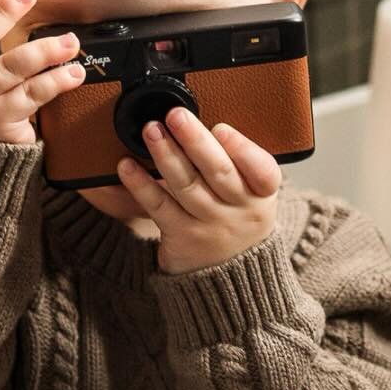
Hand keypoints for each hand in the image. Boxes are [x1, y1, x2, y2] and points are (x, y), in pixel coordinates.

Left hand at [117, 109, 281, 274]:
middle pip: (218, 171)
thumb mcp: (255, 193)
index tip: (221, 128)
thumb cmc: (238, 217)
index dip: (242, 149)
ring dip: (165, 155)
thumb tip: (204, 124)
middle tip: (175, 115)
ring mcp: (209, 225)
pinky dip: (141, 185)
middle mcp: (239, 210)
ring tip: (151, 130)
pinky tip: (127, 166)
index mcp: (262, 193)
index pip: (263, 171)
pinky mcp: (182, 237)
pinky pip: (159, 206)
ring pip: (186, 186)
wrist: (231, 274)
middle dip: (195, 141)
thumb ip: (238, 161)